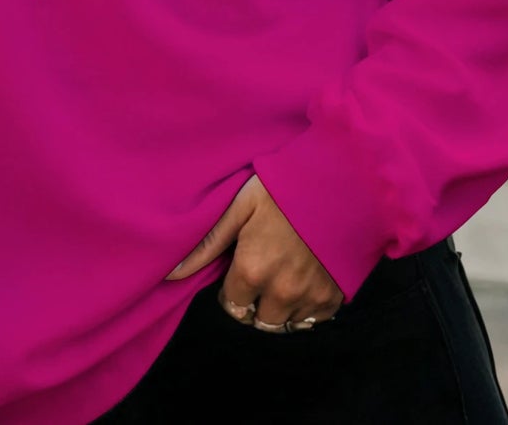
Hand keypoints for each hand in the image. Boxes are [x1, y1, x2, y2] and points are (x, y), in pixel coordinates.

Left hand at [163, 174, 342, 328]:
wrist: (338, 184)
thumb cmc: (282, 189)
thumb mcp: (238, 207)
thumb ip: (207, 244)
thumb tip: (170, 273)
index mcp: (252, 271)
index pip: (231, 305)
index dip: (232, 288)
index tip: (238, 270)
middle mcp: (280, 293)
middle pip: (257, 319)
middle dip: (253, 302)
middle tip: (259, 273)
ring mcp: (310, 298)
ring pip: (285, 323)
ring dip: (279, 307)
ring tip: (280, 276)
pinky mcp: (334, 298)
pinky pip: (313, 319)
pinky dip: (305, 307)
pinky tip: (303, 279)